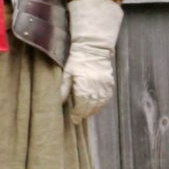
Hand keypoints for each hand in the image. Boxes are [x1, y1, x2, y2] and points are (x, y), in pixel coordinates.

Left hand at [61, 0, 120, 121]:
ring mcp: (104, 88)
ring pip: (99, 105)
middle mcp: (95, 90)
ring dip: (92, 111)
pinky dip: (101, 104)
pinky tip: (96, 105)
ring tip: (86, 113)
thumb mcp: (67, 74)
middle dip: (84, 114)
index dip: (77, 114)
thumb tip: (59, 102)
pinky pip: (106, 99)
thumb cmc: (77, 61)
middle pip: (90, 108)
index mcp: (83, 88)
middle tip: (78, 118)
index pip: (81, 107)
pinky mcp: (110, 85)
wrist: (93, 49)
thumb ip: (63, 89)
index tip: (73, 119)